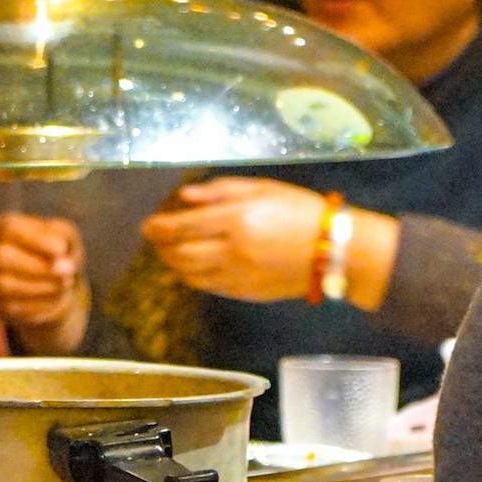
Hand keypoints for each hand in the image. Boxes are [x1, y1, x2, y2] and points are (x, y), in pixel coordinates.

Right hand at [0, 213, 90, 352]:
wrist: (41, 277)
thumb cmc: (51, 248)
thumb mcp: (62, 235)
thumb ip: (64, 239)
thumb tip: (64, 264)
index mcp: (3, 228)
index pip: (11, 229)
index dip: (37, 240)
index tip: (62, 249)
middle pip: (2, 257)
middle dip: (38, 267)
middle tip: (68, 271)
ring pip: (6, 286)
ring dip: (42, 287)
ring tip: (66, 283)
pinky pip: (13, 307)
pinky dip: (40, 303)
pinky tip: (58, 296)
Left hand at [139, 177, 333, 302]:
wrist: (335, 249)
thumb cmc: (301, 211)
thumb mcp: (263, 189)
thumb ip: (221, 191)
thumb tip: (185, 197)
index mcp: (237, 219)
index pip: (183, 227)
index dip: (159, 228)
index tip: (146, 225)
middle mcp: (233, 250)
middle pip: (180, 254)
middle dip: (160, 247)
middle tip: (154, 238)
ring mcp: (238, 275)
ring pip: (190, 275)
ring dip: (172, 265)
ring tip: (167, 253)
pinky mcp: (246, 292)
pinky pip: (208, 287)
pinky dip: (191, 279)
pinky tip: (188, 271)